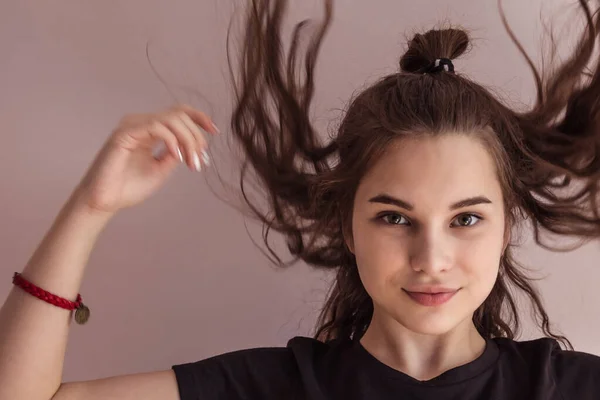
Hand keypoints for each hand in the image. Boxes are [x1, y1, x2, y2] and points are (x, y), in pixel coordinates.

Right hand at [73, 105, 218, 214]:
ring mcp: (131, 126)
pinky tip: (177, 157)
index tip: (215, 131)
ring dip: (188, 140)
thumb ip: (175, 154)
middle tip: (200, 160)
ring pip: (171, 119)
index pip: (177, 113)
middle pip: (178, 115)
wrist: (105, 202)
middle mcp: (140, 123)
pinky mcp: (124, 134)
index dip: (199, 117)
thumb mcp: (162, 169)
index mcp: (149, 130)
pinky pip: (156, 127)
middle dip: (196, 137)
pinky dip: (172, 141)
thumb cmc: (128, 187)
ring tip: (192, 162)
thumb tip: (192, 145)